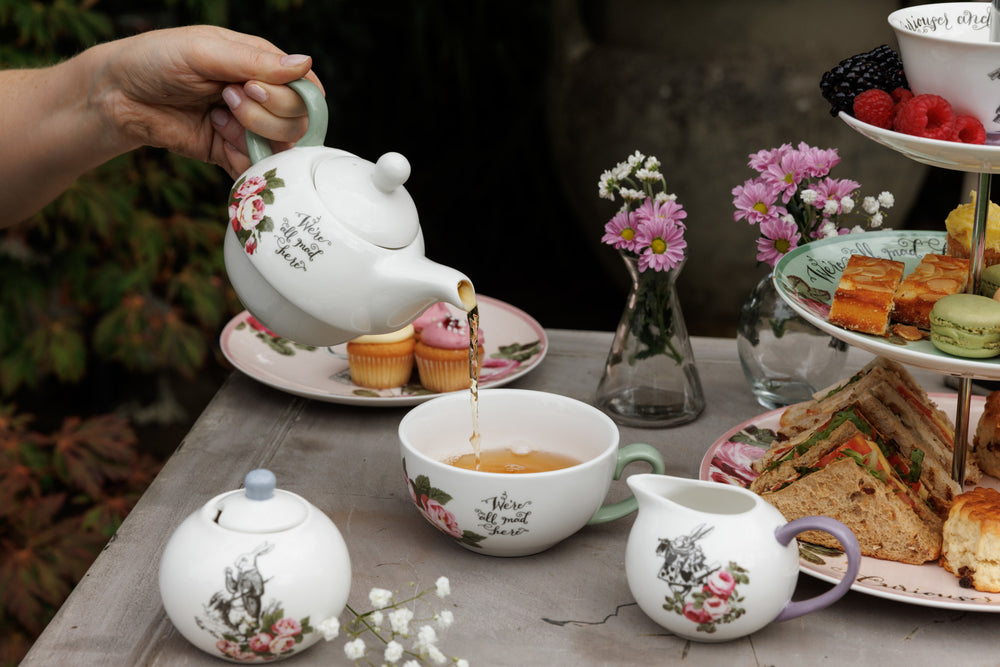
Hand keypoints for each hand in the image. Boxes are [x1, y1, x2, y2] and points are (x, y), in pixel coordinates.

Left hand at [98, 25, 322, 176]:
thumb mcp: (203, 51)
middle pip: (298, 121)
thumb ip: (254, 60)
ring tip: (216, 118)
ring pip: (281, 148)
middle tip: (226, 99)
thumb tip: (304, 63)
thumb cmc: (155, 60)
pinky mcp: (231, 152)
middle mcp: (261, 97)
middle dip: (263, 115)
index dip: (288, 96)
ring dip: (250, 135)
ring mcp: (248, 127)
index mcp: (261, 64)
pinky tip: (214, 136)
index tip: (251, 88)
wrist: (115, 97)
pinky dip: (241, 158)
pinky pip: (256, 167)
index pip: (304, 89)